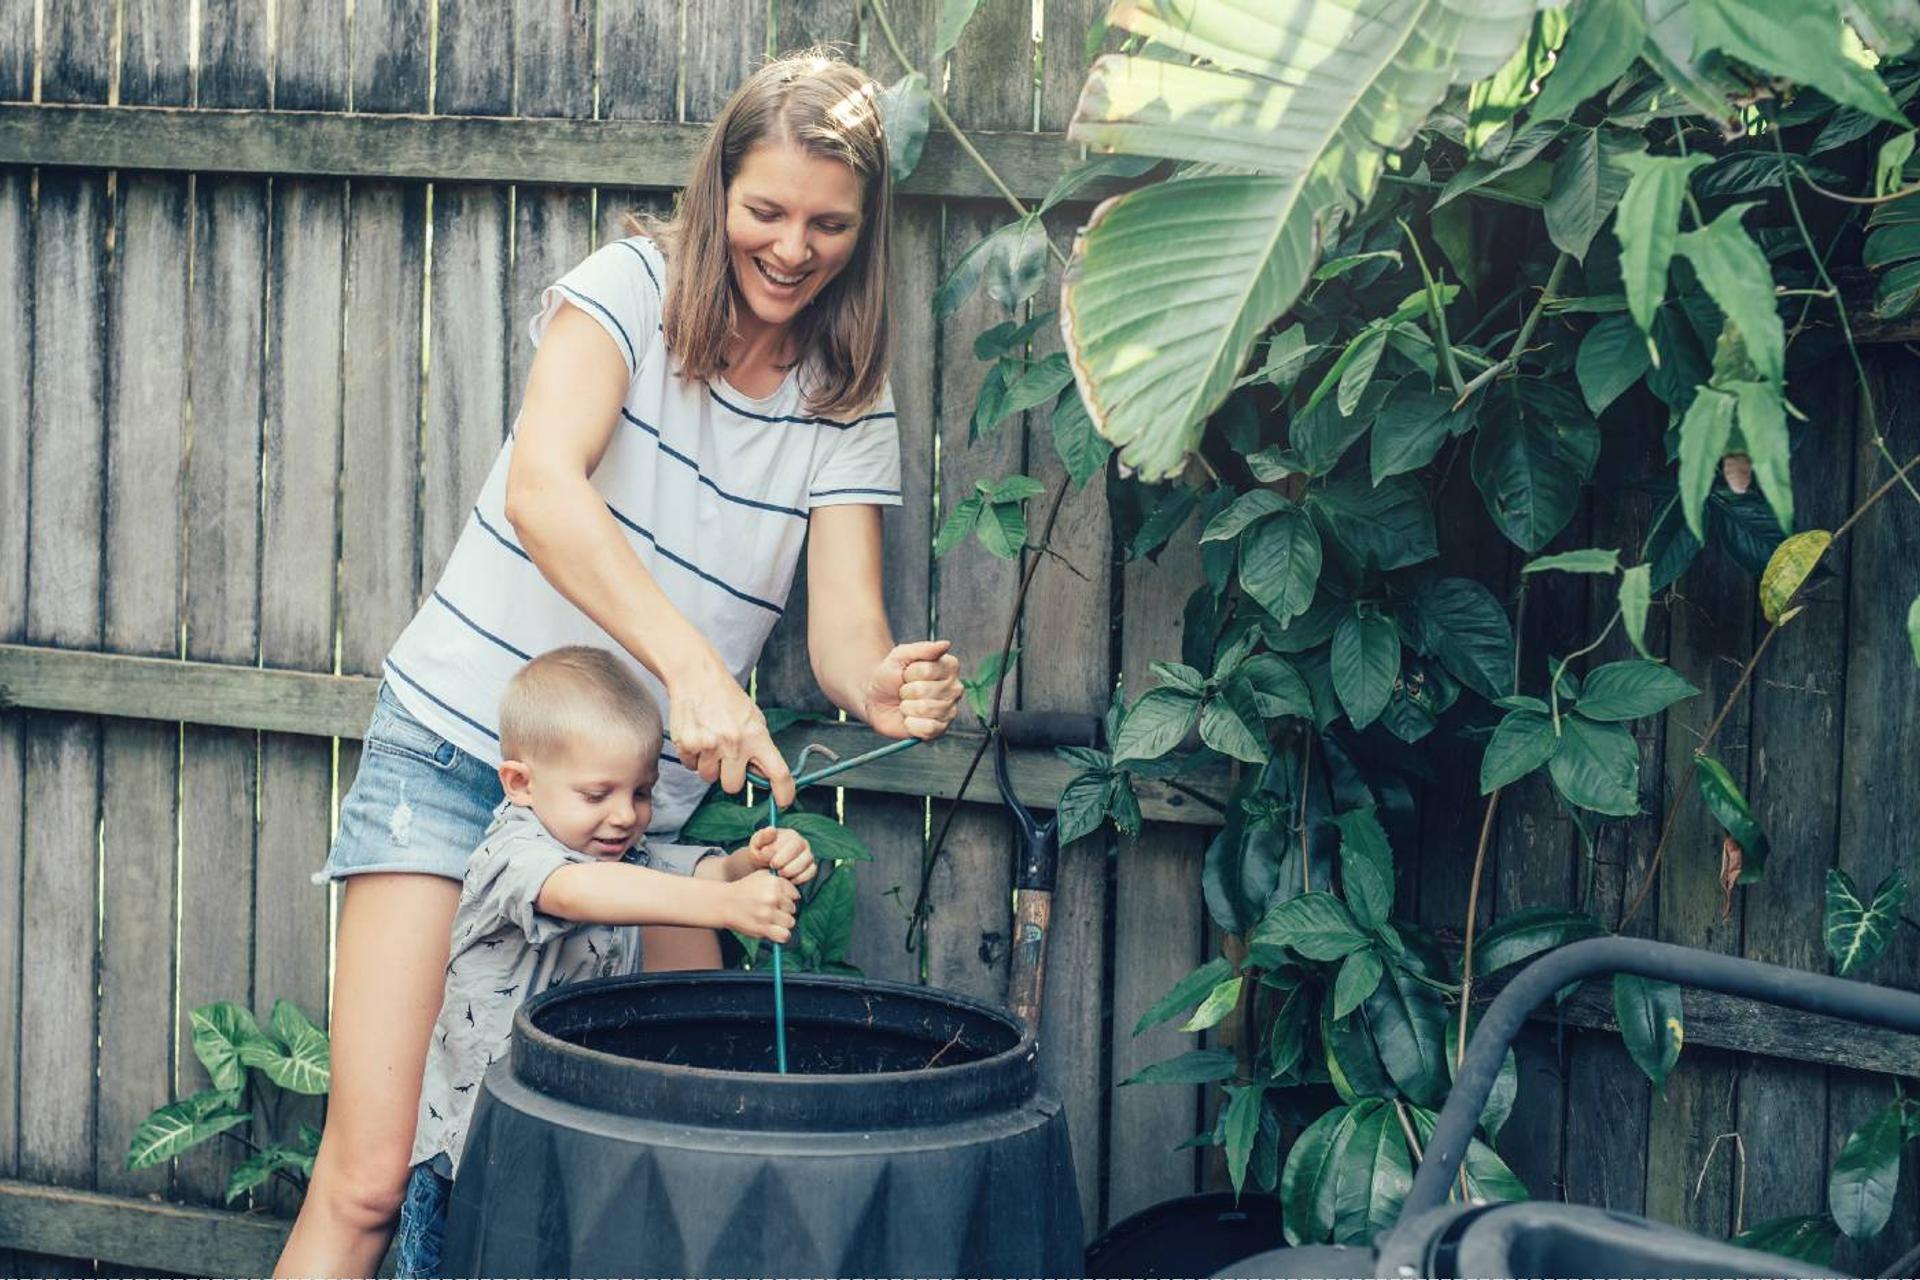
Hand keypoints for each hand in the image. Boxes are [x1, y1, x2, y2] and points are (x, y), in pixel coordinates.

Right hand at [668, 654, 795, 805]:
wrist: (697, 678)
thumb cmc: (728, 700)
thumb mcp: (754, 719)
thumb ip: (760, 747)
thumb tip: (762, 776)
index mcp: (757, 737)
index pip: (779, 772)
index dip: (784, 792)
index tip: (783, 802)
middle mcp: (734, 744)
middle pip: (733, 786)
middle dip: (730, 777)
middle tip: (727, 758)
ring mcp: (709, 746)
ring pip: (709, 778)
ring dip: (710, 766)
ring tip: (711, 742)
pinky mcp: (688, 745)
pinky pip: (691, 766)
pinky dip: (694, 757)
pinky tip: (698, 736)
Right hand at [722, 873, 799, 943]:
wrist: (724, 903)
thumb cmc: (744, 890)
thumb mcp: (762, 876)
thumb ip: (780, 880)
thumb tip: (797, 894)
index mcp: (774, 882)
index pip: (795, 895)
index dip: (787, 899)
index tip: (778, 900)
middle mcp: (772, 897)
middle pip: (793, 909)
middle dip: (784, 911)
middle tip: (772, 911)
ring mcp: (767, 913)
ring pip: (790, 922)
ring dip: (782, 923)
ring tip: (772, 920)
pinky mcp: (762, 928)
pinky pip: (784, 935)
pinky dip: (782, 935)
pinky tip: (774, 931)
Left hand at [745, 827, 815, 884]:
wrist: (761, 867)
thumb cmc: (760, 853)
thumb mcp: (756, 844)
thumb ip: (763, 837)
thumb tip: (772, 829)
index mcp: (791, 835)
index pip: (793, 842)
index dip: (781, 852)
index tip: (768, 860)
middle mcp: (802, 844)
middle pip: (803, 851)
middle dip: (787, 862)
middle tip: (773, 867)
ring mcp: (807, 856)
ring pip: (809, 862)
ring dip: (792, 871)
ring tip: (779, 874)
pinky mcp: (810, 868)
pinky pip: (810, 872)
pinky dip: (800, 878)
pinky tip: (788, 880)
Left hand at [864, 639, 961, 739]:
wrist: (876, 699)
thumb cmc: (891, 675)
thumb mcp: (900, 655)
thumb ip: (922, 649)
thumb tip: (945, 644)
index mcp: (949, 666)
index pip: (927, 671)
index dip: (909, 673)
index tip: (907, 674)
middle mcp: (954, 688)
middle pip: (924, 691)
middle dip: (906, 691)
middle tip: (905, 691)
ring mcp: (949, 710)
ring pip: (925, 709)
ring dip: (907, 707)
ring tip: (907, 704)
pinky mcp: (940, 729)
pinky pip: (928, 729)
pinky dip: (911, 724)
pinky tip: (910, 718)